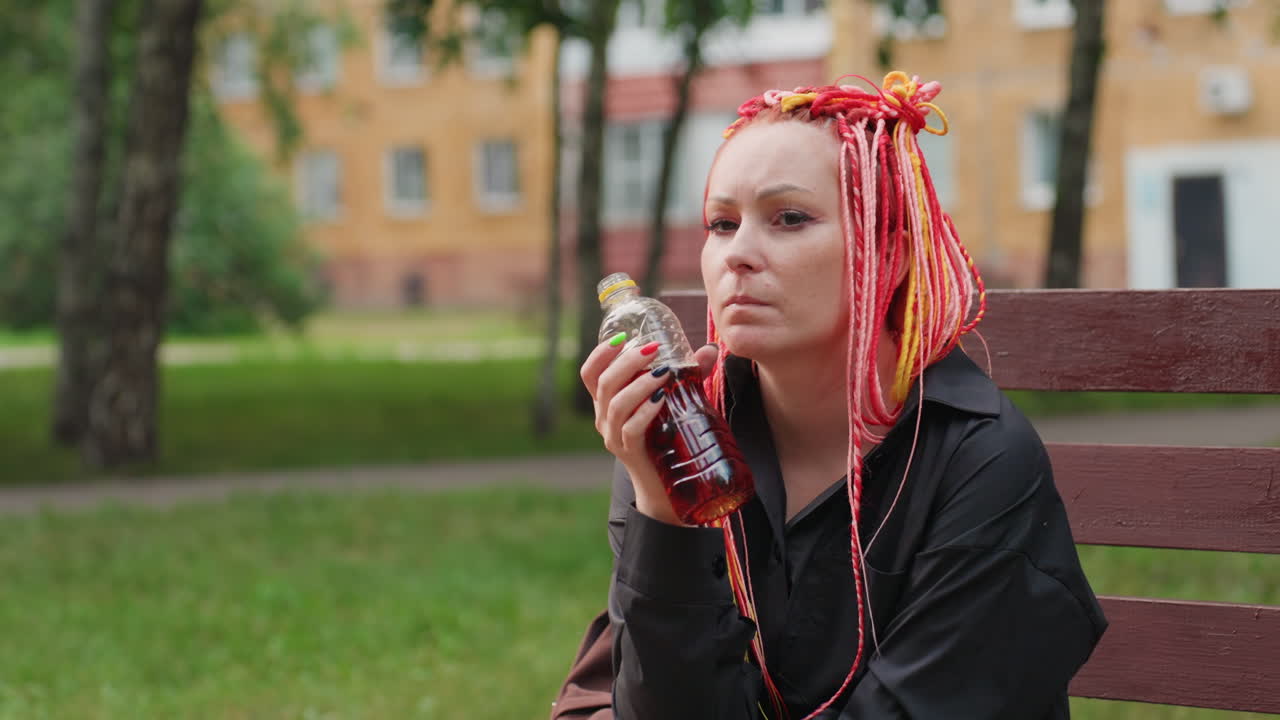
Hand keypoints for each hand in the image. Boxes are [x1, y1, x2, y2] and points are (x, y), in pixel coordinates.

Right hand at [580, 337, 719, 524]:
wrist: (667, 486)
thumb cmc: (667, 437)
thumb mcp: (673, 402)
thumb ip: (687, 376)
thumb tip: (709, 349)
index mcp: (607, 403)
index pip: (590, 374)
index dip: (601, 354)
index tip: (622, 338)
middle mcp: (604, 419)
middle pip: (603, 383)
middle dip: (627, 362)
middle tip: (652, 350)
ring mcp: (614, 438)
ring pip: (616, 405)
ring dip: (639, 384)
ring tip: (662, 373)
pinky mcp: (629, 453)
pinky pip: (631, 429)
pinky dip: (645, 411)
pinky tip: (662, 399)